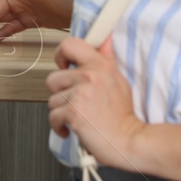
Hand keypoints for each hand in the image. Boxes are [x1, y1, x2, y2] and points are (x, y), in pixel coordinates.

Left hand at [47, 35, 143, 168]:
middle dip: (59, 93)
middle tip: (73, 102)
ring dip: (61, 111)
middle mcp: (89, 76)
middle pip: (53, 78)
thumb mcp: (118, 80)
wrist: (129, 141)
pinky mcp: (73, 112)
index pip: (70, 45)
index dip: (60, 55)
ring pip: (52, 100)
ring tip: (78, 116)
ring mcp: (80, 94)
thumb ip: (106, 59)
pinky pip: (53, 116)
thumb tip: (104, 39)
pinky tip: (72, 128)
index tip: (63, 66)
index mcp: (100, 65)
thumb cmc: (123, 115)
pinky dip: (59, 126)